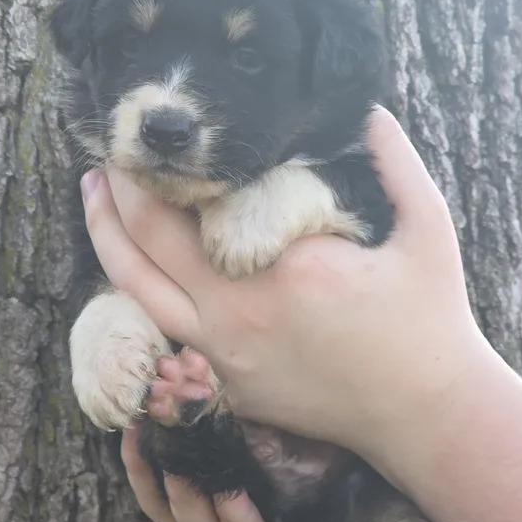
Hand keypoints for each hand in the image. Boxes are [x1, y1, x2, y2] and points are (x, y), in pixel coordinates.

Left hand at [80, 107, 495, 475]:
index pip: (200, 201)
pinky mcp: (223, 383)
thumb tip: (367, 109)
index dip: (165, 162)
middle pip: (148, 237)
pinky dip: (138, 285)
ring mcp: (223, 353)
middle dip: (121, 186)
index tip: (158, 132)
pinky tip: (136, 258)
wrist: (421, 412)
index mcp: (286, 265)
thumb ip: (395, 162)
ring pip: (135, 287)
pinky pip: (160, 328)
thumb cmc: (428, 318)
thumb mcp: (428, 227)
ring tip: (93, 193)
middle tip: (112, 151)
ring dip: (106, 235)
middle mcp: (239, 310)